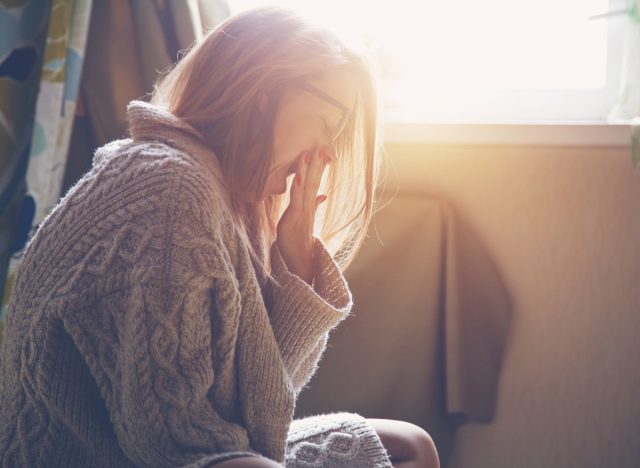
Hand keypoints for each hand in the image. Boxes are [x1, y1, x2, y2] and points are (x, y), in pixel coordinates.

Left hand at [276, 145, 336, 283]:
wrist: (301, 264)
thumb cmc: (299, 244)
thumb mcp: (305, 221)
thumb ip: (314, 206)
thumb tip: (322, 195)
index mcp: (309, 207)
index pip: (315, 182)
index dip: (318, 167)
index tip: (322, 150)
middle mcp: (307, 208)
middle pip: (314, 182)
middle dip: (317, 164)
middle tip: (322, 145)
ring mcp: (302, 213)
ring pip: (306, 188)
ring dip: (308, 170)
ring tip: (311, 153)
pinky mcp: (294, 220)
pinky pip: (297, 201)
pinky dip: (298, 187)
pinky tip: (300, 176)